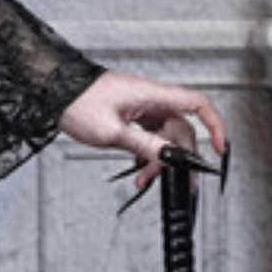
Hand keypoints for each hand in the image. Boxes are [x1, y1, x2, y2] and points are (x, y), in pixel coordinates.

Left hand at [57, 70, 229, 194]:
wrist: (52, 91)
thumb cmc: (77, 102)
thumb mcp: (111, 131)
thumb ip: (144, 145)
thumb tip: (169, 158)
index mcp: (152, 95)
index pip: (198, 104)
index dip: (215, 125)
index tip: (220, 148)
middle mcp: (151, 98)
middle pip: (181, 129)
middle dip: (178, 157)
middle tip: (175, 181)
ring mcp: (142, 106)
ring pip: (164, 136)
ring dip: (158, 159)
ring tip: (144, 178)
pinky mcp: (132, 114)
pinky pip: (150, 135)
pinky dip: (147, 153)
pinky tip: (138, 168)